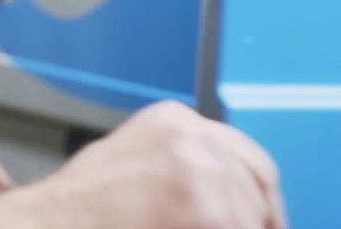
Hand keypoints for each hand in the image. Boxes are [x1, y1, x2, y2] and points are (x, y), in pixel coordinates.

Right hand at [14, 100, 284, 228]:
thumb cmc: (77, 213)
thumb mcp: (132, 165)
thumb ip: (180, 170)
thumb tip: (224, 198)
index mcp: (174, 121)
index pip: (245, 157)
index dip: (258, 196)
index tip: (263, 220)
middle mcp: (194, 137)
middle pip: (258, 184)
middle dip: (255, 218)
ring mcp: (205, 174)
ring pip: (254, 217)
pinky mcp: (212, 214)